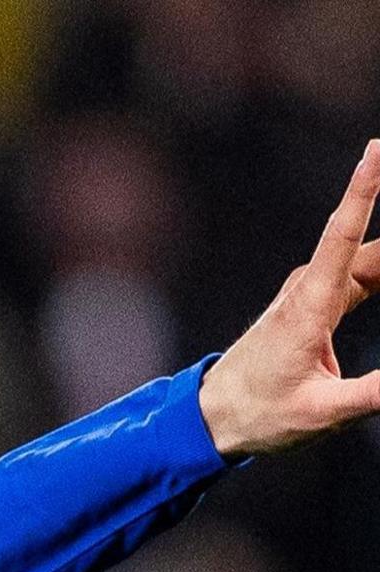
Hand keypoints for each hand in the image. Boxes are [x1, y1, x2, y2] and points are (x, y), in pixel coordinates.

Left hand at [199, 139, 379, 456]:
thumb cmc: (259, 415)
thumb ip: (374, 393)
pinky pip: (364, 274)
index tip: (376, 150)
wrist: (214, 416)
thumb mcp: (321, 413)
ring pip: (373, 261)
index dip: (363, 190)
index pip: (342, 235)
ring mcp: (311, 292)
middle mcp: (308, 288)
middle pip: (374, 249)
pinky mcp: (317, 302)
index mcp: (307, 307)